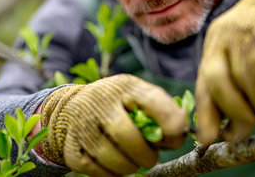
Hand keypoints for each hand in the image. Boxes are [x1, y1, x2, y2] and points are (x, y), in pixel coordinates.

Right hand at [40, 74, 186, 175]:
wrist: (73, 107)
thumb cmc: (118, 103)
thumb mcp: (138, 96)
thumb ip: (162, 110)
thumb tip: (182, 131)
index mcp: (124, 86)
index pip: (150, 99)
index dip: (168, 118)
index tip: (178, 133)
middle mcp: (100, 102)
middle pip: (126, 135)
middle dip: (145, 154)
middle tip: (151, 157)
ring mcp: (82, 125)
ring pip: (111, 157)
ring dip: (130, 166)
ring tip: (134, 160)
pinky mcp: (71, 147)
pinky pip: (96, 171)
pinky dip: (113, 174)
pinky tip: (118, 165)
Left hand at [196, 0, 254, 143]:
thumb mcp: (250, 63)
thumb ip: (241, 92)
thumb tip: (232, 132)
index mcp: (213, 46)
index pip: (202, 83)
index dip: (203, 114)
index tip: (207, 140)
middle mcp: (220, 38)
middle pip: (212, 80)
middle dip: (226, 112)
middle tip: (239, 132)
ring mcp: (239, 33)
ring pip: (235, 79)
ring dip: (249, 108)